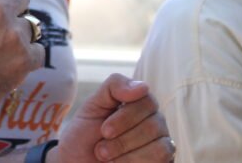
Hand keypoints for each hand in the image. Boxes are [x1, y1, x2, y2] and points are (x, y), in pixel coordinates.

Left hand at [51, 74, 172, 162]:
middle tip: (101, 149)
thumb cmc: (86, 134)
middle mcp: (155, 121)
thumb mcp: (92, 105)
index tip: (104, 131)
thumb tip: (144, 86)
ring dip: (128, 155)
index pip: (147, 101)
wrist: (78, 161)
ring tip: (108, 159)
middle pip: (154, 125)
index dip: (125, 117)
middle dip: (122, 140)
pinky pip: (162, 160)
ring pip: (160, 147)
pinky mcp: (163, 162)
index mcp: (140, 104)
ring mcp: (161, 143)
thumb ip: (114, 86)